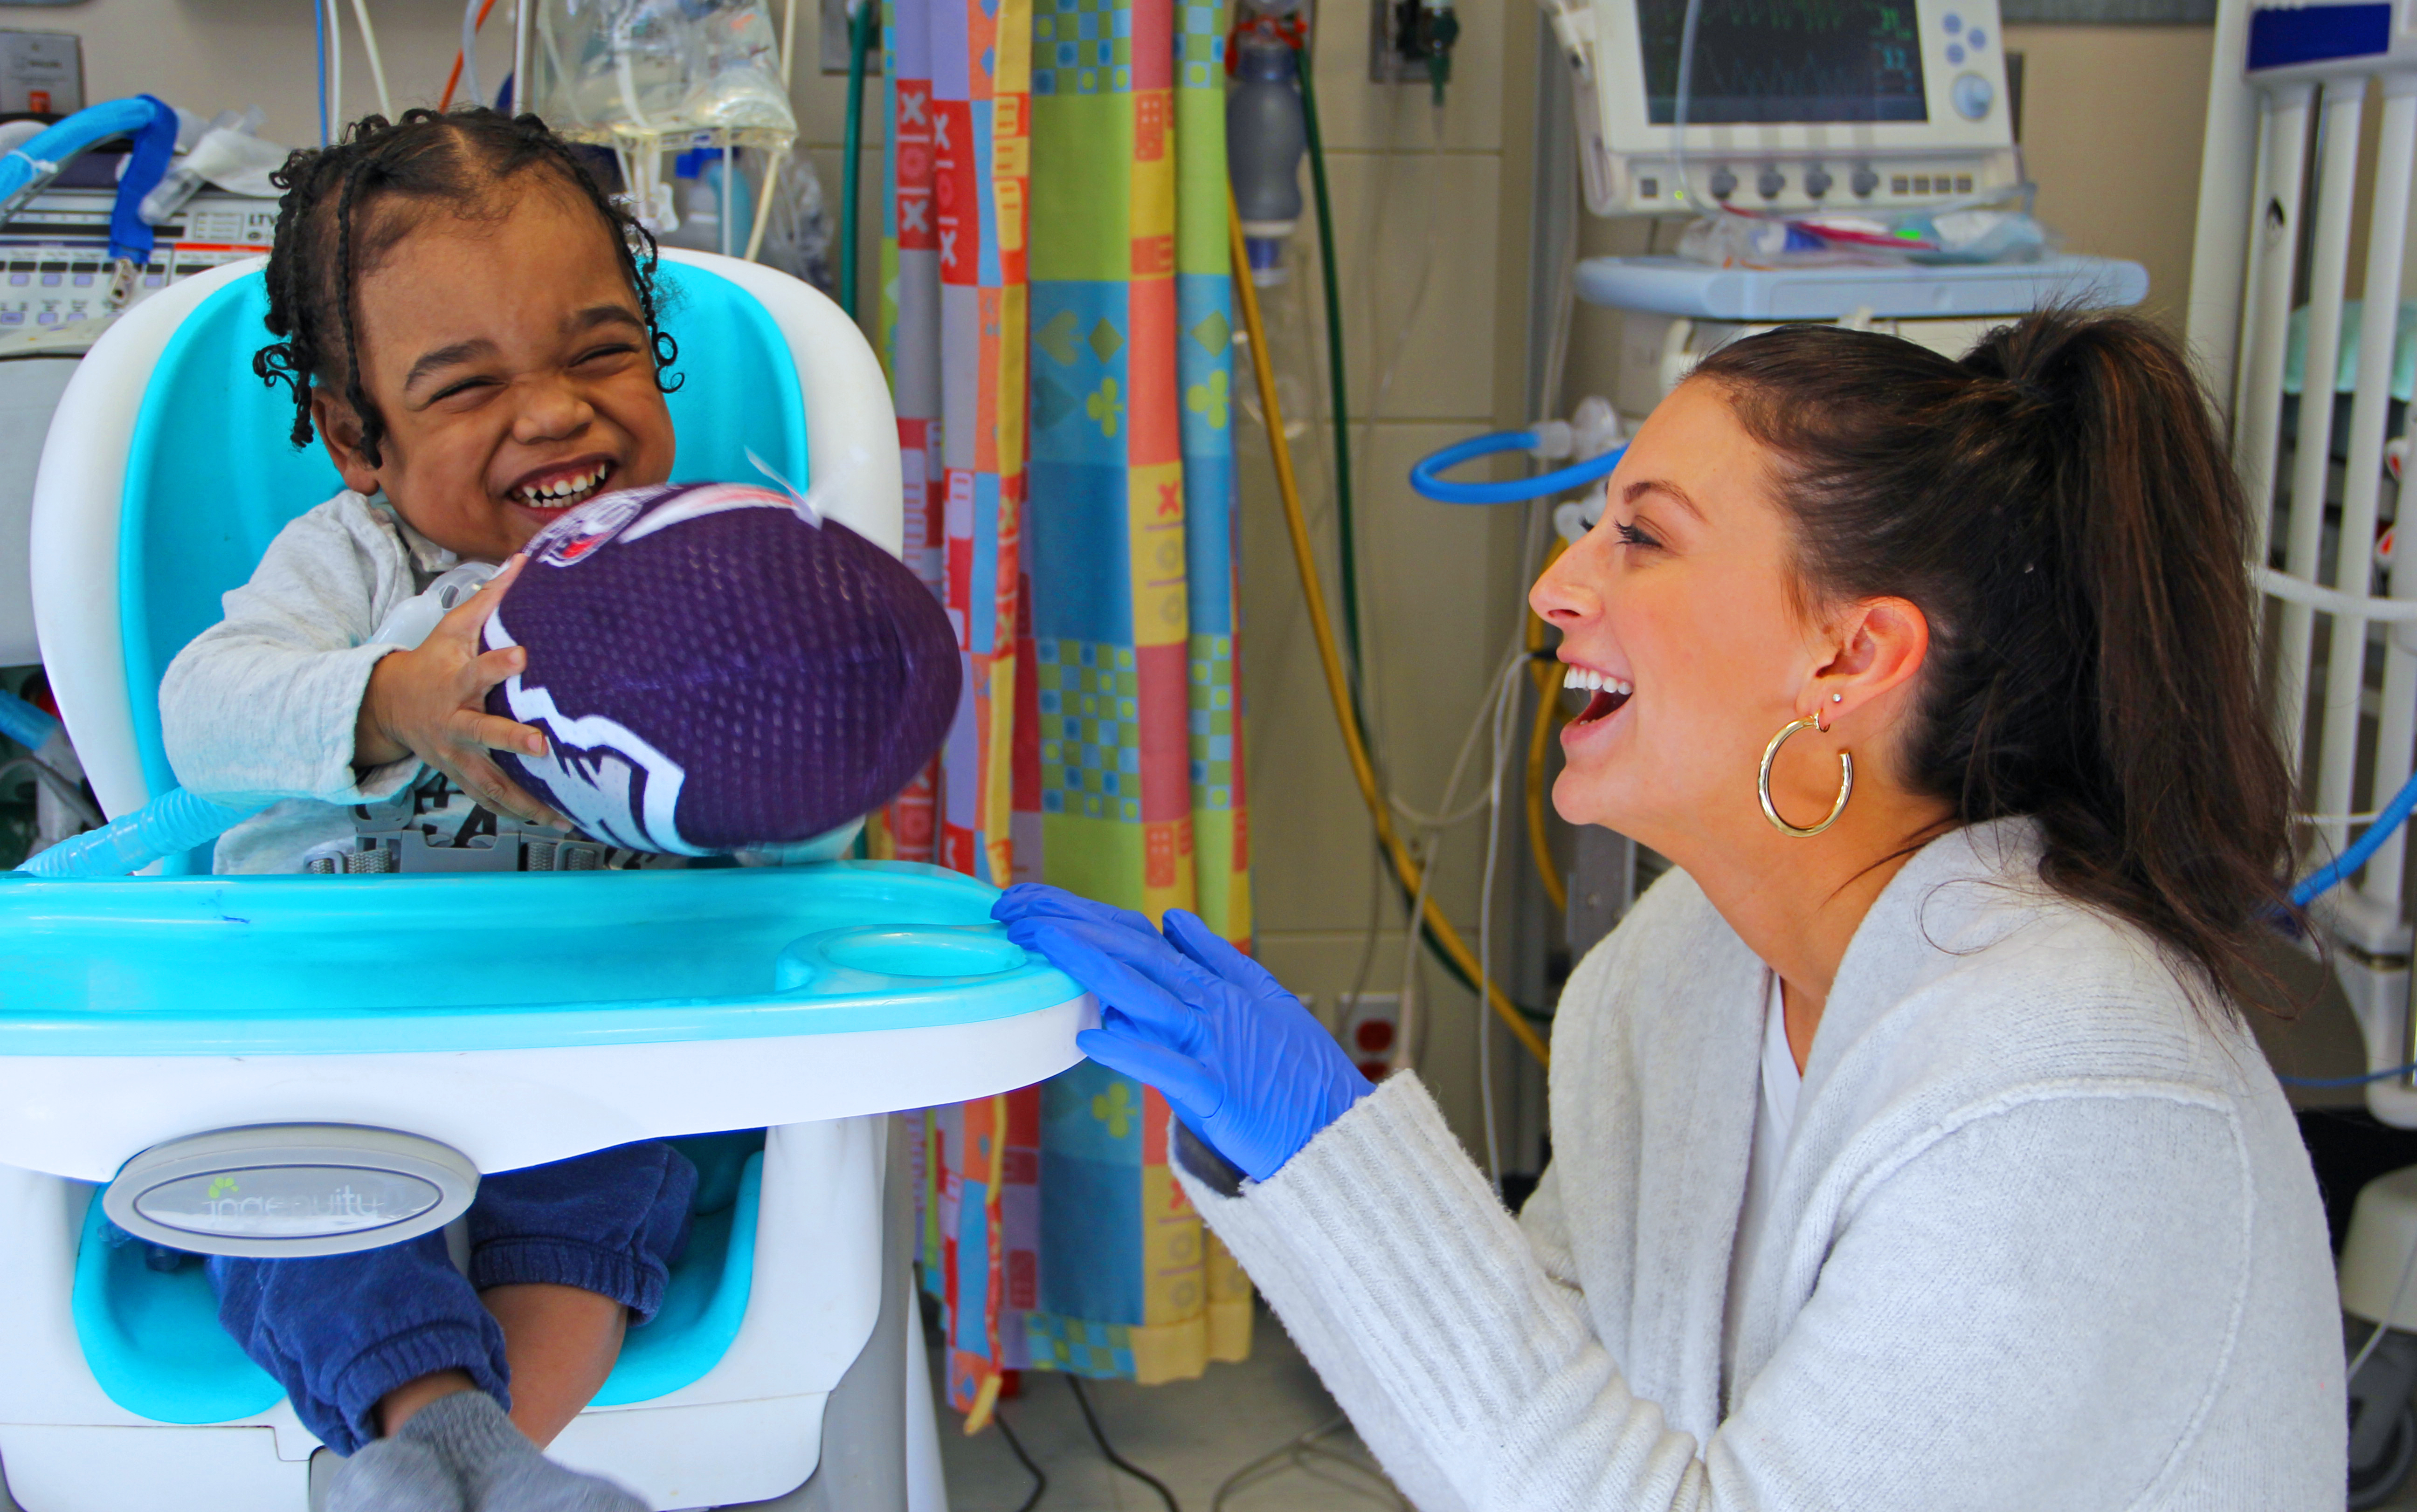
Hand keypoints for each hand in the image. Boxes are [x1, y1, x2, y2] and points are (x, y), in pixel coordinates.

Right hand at [355, 555, 564, 826]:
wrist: (390, 706)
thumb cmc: (431, 662)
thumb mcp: (453, 627)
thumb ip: (491, 597)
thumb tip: (523, 559)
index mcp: (455, 682)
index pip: (477, 670)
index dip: (498, 664)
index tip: (523, 656)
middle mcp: (455, 722)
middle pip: (482, 733)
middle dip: (510, 740)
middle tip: (542, 746)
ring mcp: (456, 755)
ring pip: (489, 781)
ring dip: (524, 799)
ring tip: (560, 814)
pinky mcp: (461, 776)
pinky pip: (491, 799)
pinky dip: (518, 813)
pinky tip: (552, 822)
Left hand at [996, 886, 1372, 1181]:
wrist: (1337, 1130)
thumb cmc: (1299, 1072)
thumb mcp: (1266, 998)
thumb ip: (1218, 959)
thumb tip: (1172, 921)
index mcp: (1213, 984)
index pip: (1136, 936)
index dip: (1082, 914)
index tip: (1033, 901)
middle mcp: (1207, 1006)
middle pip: (1129, 954)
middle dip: (1067, 926)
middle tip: (1013, 908)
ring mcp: (1210, 1046)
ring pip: (1142, 995)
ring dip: (1088, 964)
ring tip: (1039, 941)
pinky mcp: (1214, 1094)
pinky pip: (1167, 1068)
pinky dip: (1132, 1051)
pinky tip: (1091, 1036)